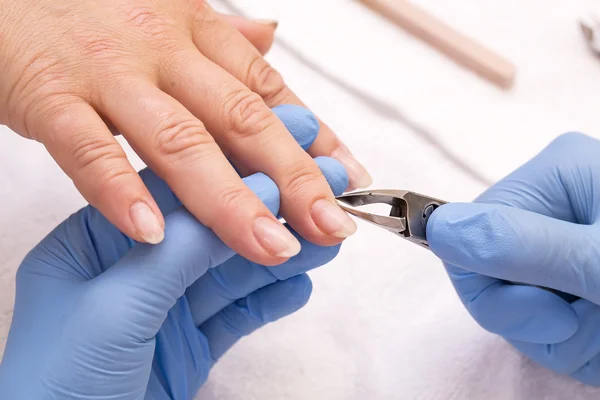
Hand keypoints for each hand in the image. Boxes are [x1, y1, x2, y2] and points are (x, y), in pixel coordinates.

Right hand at [0, 0, 369, 265]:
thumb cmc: (93, 13)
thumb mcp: (167, 14)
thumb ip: (222, 38)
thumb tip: (273, 39)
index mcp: (198, 33)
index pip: (271, 92)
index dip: (317, 137)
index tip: (350, 180)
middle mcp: (165, 51)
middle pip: (243, 120)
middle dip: (292, 178)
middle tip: (330, 226)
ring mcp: (110, 74)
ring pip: (180, 140)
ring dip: (229, 199)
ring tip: (269, 246)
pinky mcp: (51, 97)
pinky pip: (89, 149)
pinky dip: (121, 192)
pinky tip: (154, 234)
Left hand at [0, 106, 347, 398]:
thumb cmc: (58, 387)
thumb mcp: (115, 308)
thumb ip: (184, 252)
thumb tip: (252, 192)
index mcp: (98, 242)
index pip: (179, 189)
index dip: (239, 166)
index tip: (293, 142)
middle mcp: (137, 266)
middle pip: (219, 226)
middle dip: (278, 204)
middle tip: (330, 182)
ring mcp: (167, 304)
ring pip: (237, 269)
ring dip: (287, 252)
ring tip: (332, 235)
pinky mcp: (190, 341)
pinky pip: (239, 313)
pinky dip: (272, 300)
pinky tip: (301, 284)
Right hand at [427, 132, 599, 385]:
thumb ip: (524, 248)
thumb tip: (438, 228)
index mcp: (557, 175)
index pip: (469, 232)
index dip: (497, 288)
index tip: (555, 315)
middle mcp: (552, 199)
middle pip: (485, 268)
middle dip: (531, 314)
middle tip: (588, 322)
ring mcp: (559, 237)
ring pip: (508, 301)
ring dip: (556, 333)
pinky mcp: (568, 270)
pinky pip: (535, 315)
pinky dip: (568, 339)